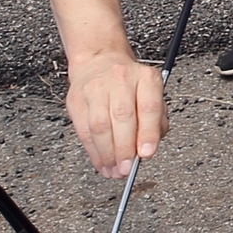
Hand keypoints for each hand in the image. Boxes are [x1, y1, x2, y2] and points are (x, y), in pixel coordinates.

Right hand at [65, 47, 164, 180]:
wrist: (99, 62)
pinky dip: (94, 152)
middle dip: (124, 149)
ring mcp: (96, 88)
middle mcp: (121, 79)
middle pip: (122, 117)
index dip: (147, 133)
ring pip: (100, 126)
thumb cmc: (131, 85)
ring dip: (107, 154)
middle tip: (127, 169)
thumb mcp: (152, 96)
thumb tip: (146, 151)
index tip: (146, 154)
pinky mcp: (77, 100)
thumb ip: (156, 122)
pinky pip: (84, 131)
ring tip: (114, 171)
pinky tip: (102, 164)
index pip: (149, 107)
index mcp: (146, 78)